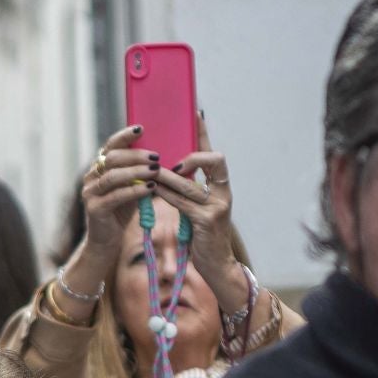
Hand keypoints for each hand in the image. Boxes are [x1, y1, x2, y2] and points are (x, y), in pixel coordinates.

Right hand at [52, 126, 157, 307]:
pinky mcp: (95, 209)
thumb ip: (138, 172)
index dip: (124, 136)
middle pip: (112, 158)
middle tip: (156, 156)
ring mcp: (90, 193)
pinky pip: (116, 196)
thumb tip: (161, 154)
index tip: (141, 128)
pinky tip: (150, 188)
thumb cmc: (121, 212)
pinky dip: (135, 190)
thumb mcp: (130, 187)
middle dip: (135, 155)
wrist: (106, 243)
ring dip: (137, 171)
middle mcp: (91, 177)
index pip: (110, 146)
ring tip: (156, 170)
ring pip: (113, 176)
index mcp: (99, 168)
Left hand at [151, 111, 246, 307]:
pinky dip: (167, 194)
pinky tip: (154, 189)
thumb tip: (167, 168)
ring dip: (170, 176)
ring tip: (154, 170)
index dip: (204, 132)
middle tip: (171, 161)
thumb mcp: (197, 208)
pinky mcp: (207, 221)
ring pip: (192, 183)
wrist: (216, 265)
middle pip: (214, 160)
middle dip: (192, 155)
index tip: (196, 111)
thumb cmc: (202, 236)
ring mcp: (218, 207)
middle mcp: (224, 193)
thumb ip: (187, 189)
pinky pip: (183, 202)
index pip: (213, 153)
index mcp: (221, 187)